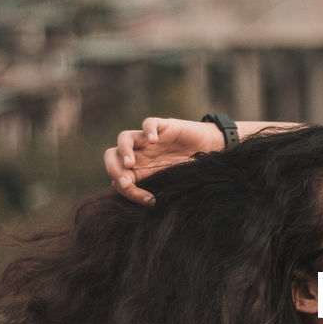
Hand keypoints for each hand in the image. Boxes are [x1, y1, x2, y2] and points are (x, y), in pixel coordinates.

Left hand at [103, 117, 223, 204]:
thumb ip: (153, 189)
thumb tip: (135, 197)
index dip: (127, 191)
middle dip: (113, 169)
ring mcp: (149, 140)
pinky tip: (154, 140)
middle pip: (111, 155)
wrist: (211, 151)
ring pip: (124, 138)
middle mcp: (139, 153)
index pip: (118, 177)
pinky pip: (149, 123)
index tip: (149, 200)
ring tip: (130, 164)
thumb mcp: (170, 183)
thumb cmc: (190, 169)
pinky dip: (148, 130)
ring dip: (123, 151)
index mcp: (138, 169)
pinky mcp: (163, 126)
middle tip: (125, 182)